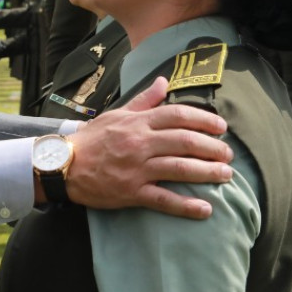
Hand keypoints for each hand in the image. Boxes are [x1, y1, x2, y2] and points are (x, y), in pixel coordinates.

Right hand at [64, 76, 231, 219]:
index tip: (221, 127)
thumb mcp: (116, 114)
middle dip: (212, 147)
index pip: (177, 115)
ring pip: (179, 168)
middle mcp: (139, 143)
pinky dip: (186, 205)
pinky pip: (163, 200)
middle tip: (228, 154)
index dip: (203, 120)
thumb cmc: (92, 139)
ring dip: (207, 172)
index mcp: (137, 122)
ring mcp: (136, 168)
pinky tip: (205, 209)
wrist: (64, 165)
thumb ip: (143, 100)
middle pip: (184, 141)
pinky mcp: (131, 192)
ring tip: (225, 175)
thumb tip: (164, 81)